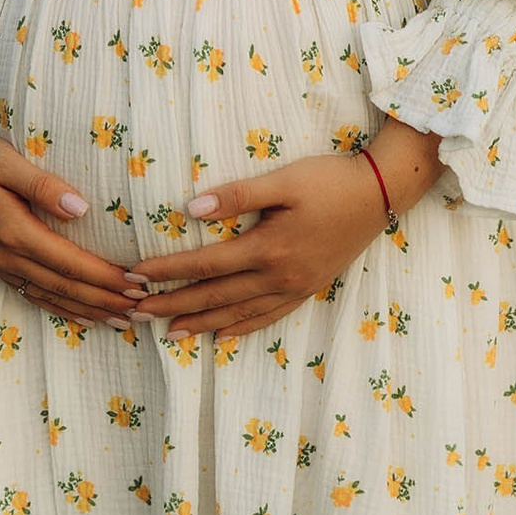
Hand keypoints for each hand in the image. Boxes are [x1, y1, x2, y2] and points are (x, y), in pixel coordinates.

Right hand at [0, 123, 142, 330]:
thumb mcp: (6, 160)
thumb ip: (44, 186)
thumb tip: (82, 209)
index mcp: (12, 231)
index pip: (70, 263)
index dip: (106, 277)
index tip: (138, 284)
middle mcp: (4, 256)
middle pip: (64, 287)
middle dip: (105, 300)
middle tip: (142, 310)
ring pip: (49, 297)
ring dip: (87, 310)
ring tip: (121, 321)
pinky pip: (32, 293)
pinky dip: (60, 308)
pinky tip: (80, 315)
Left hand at [126, 149, 391, 338]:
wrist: (380, 194)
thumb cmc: (329, 180)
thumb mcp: (284, 180)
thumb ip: (238, 196)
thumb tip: (191, 208)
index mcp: (269, 248)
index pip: (206, 265)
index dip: (167, 271)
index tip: (135, 276)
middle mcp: (279, 276)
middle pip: (216, 296)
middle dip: (174, 305)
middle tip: (136, 314)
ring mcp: (295, 287)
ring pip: (239, 313)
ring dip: (201, 323)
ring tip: (170, 332)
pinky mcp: (308, 288)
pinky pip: (269, 317)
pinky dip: (242, 327)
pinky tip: (222, 334)